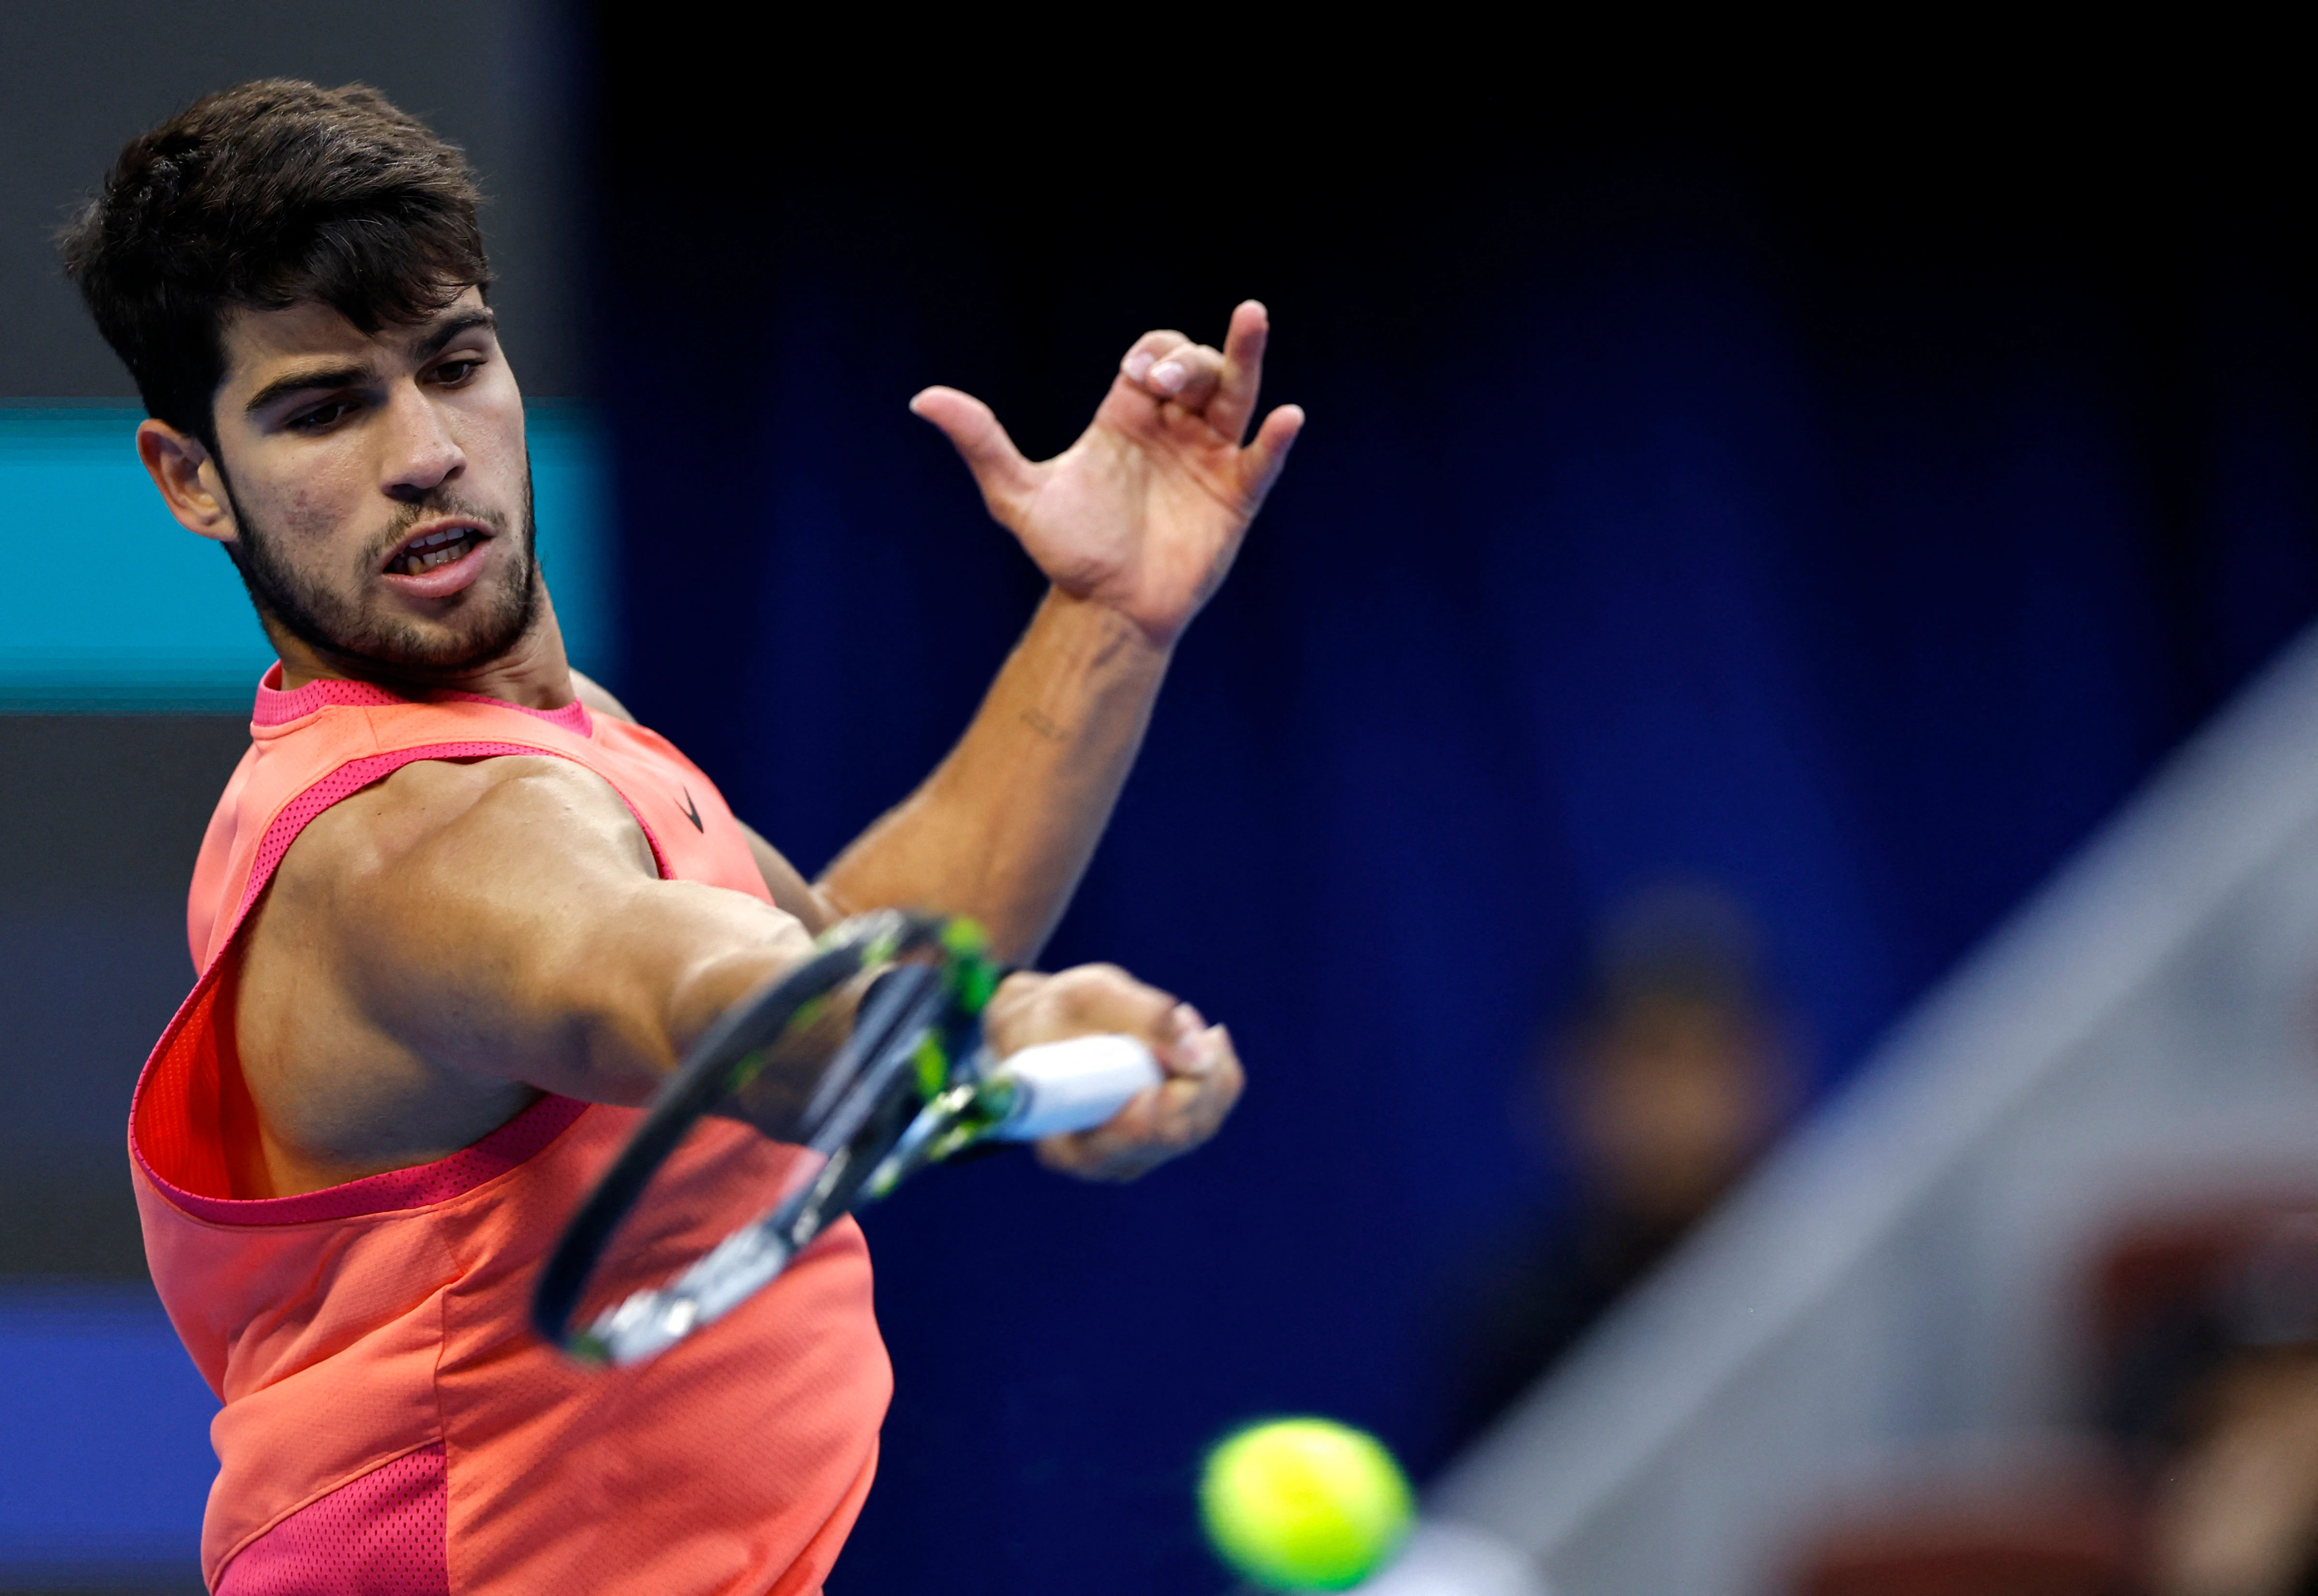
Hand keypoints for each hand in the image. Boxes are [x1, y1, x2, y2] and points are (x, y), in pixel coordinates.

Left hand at [909, 302, 1304, 648]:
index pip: (1153, 356)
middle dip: (1188, 359)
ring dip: (1245, 355)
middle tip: (1165, 380)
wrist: (1104, 611)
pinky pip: (1262, 460)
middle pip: (1199, 367)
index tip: (1137, 374)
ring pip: (1236, 395)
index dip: (1153, 351)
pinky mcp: (1235, 498)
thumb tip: (922, 399)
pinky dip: (1276, 439)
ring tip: (1250, 316)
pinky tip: (1287, 417)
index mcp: (1128, 418)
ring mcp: (1209, 460)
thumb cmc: (1067, 552)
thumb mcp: (1016, 495)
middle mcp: (1174, 429)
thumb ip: (981, 442)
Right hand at [982, 965, 1241, 1181]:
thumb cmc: (1058, 1011)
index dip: (1160, 1105)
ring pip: (1204, 1122)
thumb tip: (1200, 1054)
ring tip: (1184, 1020)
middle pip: (1178, 1132)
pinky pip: (1211, 1111)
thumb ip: (1142, 1018)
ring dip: (1209, 1065)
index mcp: (1067, 1145)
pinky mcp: (1166, 1139)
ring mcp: (1140, 1155)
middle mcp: (1107, 1162)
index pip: (1133, 1140)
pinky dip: (1217, 1070)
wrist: (1049, 1025)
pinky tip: (1203, 1037)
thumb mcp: (1088, 997)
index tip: (1162, 1055)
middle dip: (1195, 1071)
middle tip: (1182, 1018)